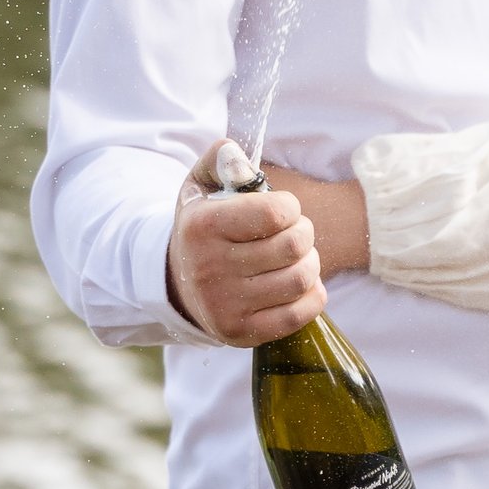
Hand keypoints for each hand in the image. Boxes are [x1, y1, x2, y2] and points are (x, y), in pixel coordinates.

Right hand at [169, 149, 325, 344]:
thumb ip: (221, 160)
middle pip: (294, 246)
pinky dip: (311, 296)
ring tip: (295, 257)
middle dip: (304, 233)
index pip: (276, 213)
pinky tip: (298, 284)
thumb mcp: (202, 187)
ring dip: (310, 263)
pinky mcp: (240, 333)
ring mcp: (224, 306)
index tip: (282, 210)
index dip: (291, 207)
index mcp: (202, 226)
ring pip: (301, 279)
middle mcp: (209, 268)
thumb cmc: (203, 228)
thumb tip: (235, 154)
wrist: (178, 284)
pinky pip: (299, 314)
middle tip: (293, 233)